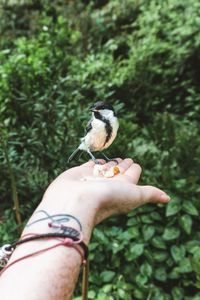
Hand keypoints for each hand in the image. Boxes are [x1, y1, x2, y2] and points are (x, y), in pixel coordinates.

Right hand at [44, 158, 169, 224]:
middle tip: (126, 160)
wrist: (76, 201)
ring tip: (115, 160)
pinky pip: (90, 166)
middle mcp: (109, 184)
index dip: (134, 168)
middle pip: (119, 171)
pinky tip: (98, 162)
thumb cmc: (107, 199)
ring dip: (110, 163)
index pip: (132, 175)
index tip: (135, 164)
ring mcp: (95, 179)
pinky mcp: (81, 174)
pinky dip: (95, 163)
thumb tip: (167, 198)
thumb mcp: (134, 196)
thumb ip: (149, 194)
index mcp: (123, 188)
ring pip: (105, 168)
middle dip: (123, 165)